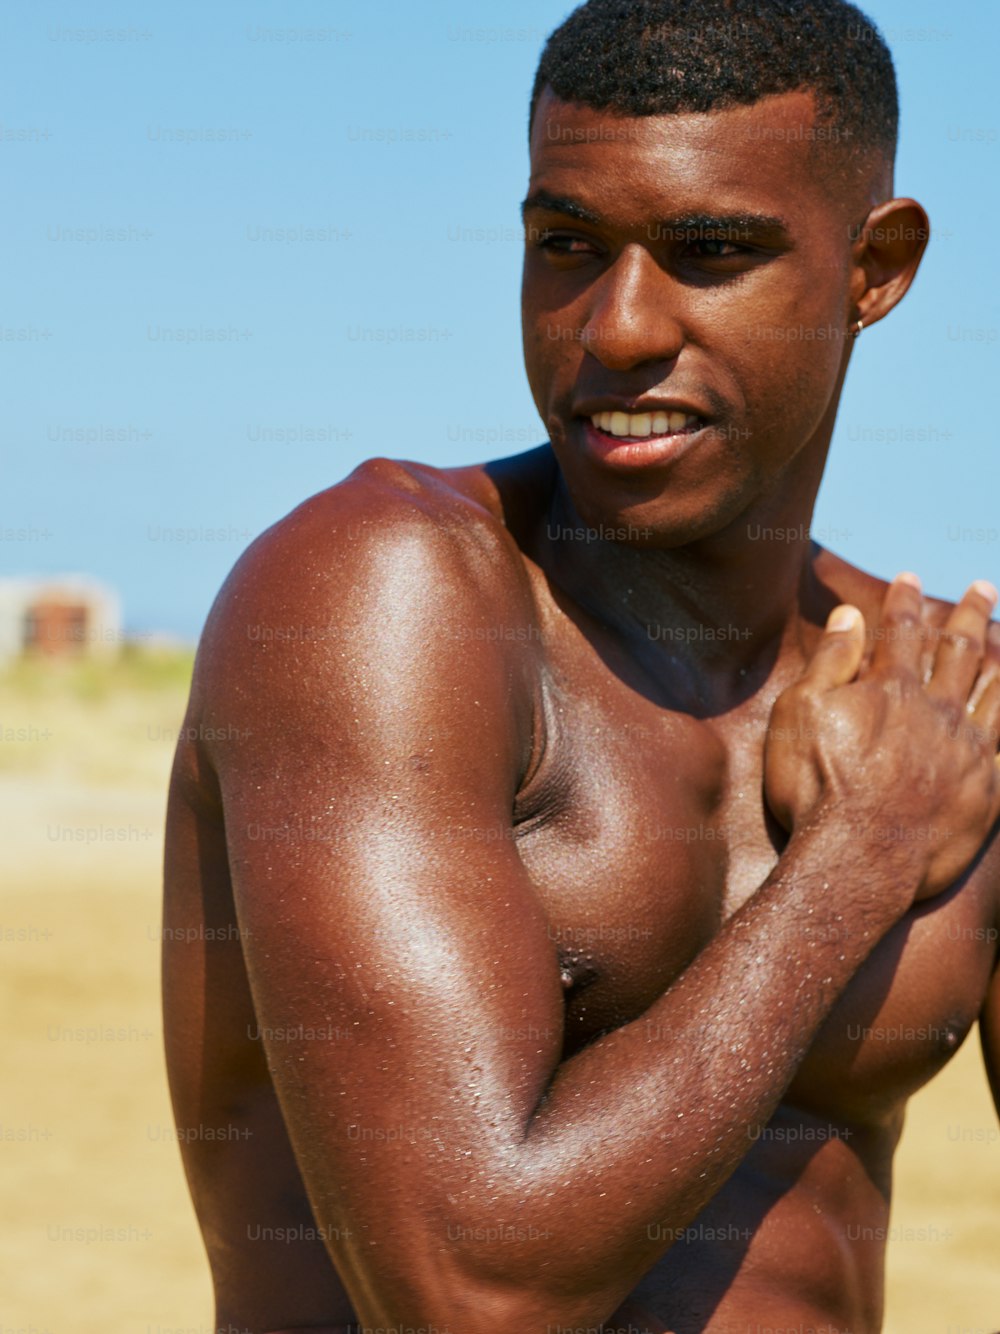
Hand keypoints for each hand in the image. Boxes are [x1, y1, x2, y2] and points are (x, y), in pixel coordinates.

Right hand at [764, 573, 999, 902]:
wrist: (855, 862)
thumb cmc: (814, 790)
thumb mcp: (800, 716)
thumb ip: (830, 664)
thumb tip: (851, 616)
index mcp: (890, 690)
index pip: (900, 631)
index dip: (904, 601)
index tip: (910, 577)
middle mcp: (938, 712)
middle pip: (960, 651)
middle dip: (971, 616)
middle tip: (984, 589)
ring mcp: (968, 752)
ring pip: (997, 691)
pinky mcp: (988, 792)